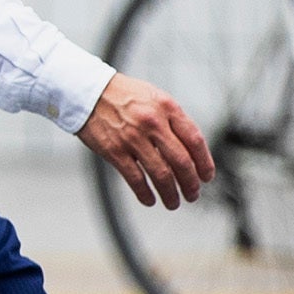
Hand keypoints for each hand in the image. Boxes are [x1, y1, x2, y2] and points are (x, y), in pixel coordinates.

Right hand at [81, 74, 212, 210]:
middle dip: (191, 184)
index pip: (195, 140)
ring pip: (161, 175)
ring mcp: (133, 138)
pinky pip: (135, 179)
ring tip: (173, 202)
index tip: (206, 176)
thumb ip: (173, 120)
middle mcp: (153, 122)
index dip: (204, 163)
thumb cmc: (123, 95)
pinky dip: (145, 194)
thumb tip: (190, 150)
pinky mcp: (115, 151)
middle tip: (193, 194)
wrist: (87, 92)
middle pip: (181, 161)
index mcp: (167, 107)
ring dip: (170, 194)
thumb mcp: (155, 97)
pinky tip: (150, 199)